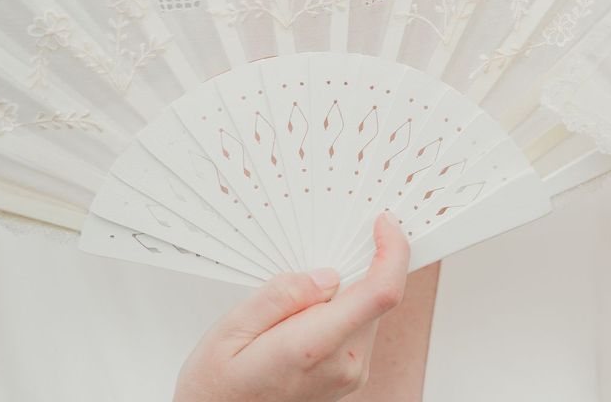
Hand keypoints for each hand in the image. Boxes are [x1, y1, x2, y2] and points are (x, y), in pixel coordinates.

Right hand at [174, 214, 410, 401]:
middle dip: (352, 270)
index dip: (392, 251)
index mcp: (315, 346)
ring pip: (364, 310)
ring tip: (290, 309)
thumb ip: (282, 296)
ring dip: (341, 294)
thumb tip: (326, 275)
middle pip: (372, 295)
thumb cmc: (218, 386)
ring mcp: (350, 374)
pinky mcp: (349, 376)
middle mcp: (344, 364)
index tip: (384, 225)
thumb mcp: (232, 329)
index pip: (380, 293)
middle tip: (311, 264)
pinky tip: (299, 322)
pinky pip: (356, 328)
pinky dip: (338, 312)